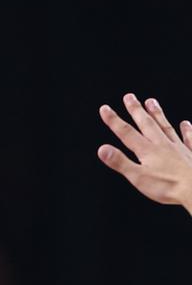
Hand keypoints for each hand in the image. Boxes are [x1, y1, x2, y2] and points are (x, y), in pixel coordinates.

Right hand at [98, 93, 191, 212]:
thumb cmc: (169, 186)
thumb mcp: (138, 177)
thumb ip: (120, 162)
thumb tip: (102, 149)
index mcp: (147, 151)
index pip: (126, 132)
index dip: (114, 120)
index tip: (105, 109)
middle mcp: (162, 145)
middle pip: (147, 124)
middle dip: (136, 110)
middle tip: (129, 97)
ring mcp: (178, 148)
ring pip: (166, 127)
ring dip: (157, 114)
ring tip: (151, 102)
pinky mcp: (191, 155)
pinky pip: (189, 139)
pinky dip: (187, 130)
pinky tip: (186, 124)